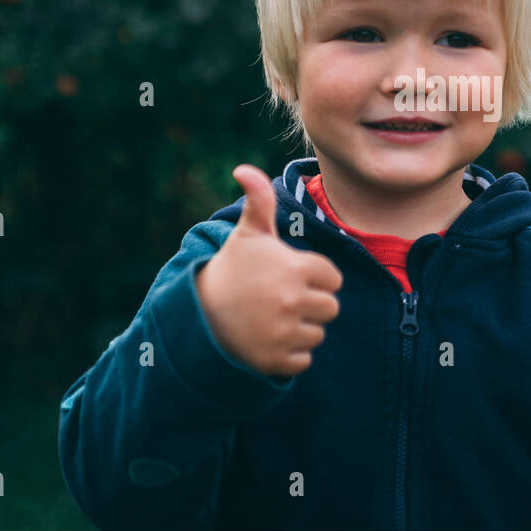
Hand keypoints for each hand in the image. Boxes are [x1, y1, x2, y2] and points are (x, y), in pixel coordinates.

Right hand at [195, 164, 341, 375]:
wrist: (197, 315)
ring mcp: (284, 332)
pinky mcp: (276, 360)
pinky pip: (303, 359)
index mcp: (295, 268)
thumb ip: (258, 201)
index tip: (288, 276)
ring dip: (300, 329)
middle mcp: (292, 300)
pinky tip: (266, 339)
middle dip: (311, 305)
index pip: (333, 278)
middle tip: (280, 300)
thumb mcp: (247, 235)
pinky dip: (289, 354)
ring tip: (270, 319)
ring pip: (317, 334)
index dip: (314, 278)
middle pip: (330, 308)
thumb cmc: (231, 270)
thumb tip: (243, 169)